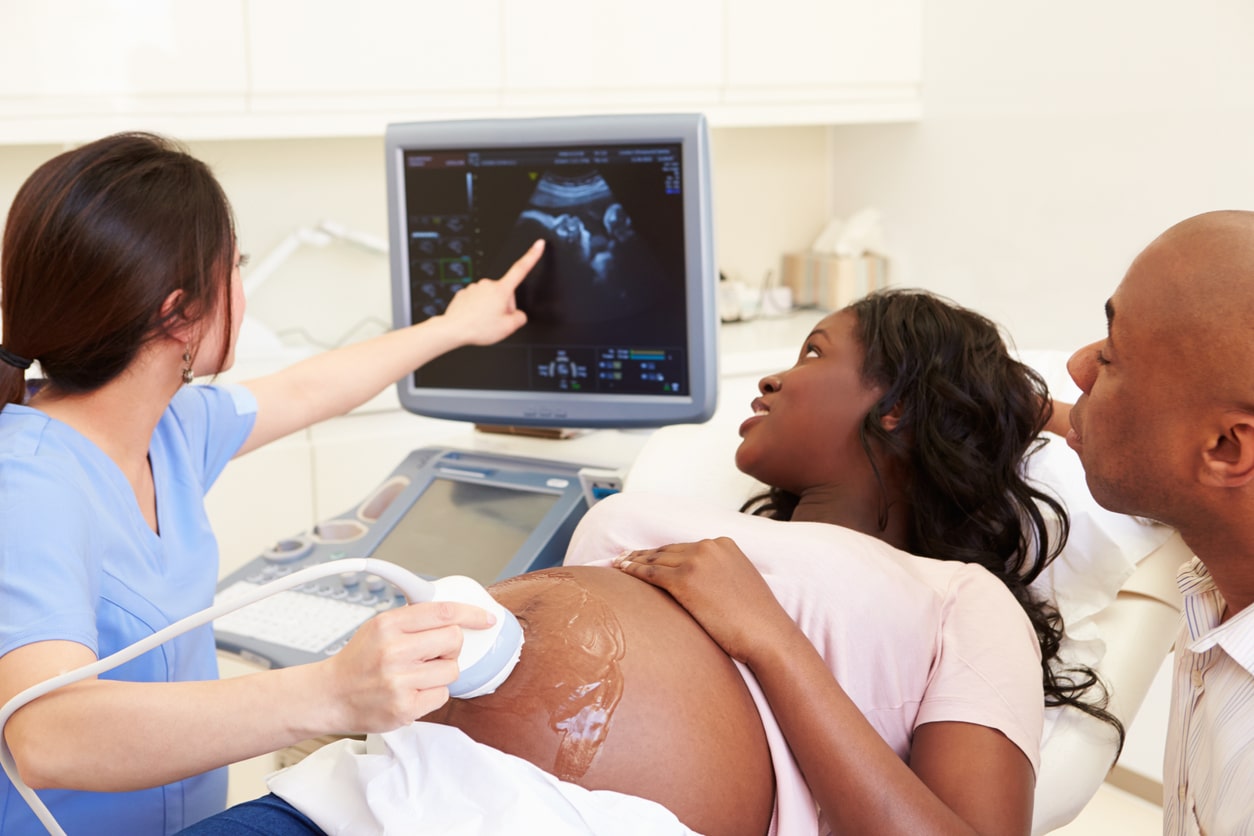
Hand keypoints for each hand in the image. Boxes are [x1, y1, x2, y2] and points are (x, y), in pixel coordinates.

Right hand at [320, 600, 497, 731]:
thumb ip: (413, 619)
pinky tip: (413, 691)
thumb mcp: (378, 626)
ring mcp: (399, 682)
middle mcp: (394, 651)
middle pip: (454, 640)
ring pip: (452, 670)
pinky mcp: (405, 708)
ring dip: (441, 672)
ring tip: (417, 674)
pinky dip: (433, 693)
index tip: (485, 618)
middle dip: (450, 646)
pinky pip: (442, 695)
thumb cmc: (358, 660)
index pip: (442, 612)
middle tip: (434, 652)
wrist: (330, 696)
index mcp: (388, 624)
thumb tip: (454, 613)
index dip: (471, 613)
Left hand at [442, 239, 544, 344]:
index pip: (521, 268)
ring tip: (484, 322)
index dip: (532, 255)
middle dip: (504, 305)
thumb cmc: (478, 328)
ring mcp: (475, 288)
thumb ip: (520, 318)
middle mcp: (487, 285)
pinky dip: (478, 309)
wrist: (454, 329)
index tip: (538, 244)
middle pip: (504, 293)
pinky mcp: (464, 293)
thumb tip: (519, 315)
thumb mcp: (508, 328)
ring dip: (490, 308)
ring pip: (490, 298)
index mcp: (501, 290)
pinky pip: (477, 301)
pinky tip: (475, 319)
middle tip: (497, 320)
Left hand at [614, 538, 796, 664]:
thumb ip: (721, 574)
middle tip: (624, 556)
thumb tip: (703, 584)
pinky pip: (651, 573)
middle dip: (644, 554)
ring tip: (618, 563)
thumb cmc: (756, 618)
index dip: (663, 552)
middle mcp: (709, 547)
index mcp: (724, 544)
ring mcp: (696, 562)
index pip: (685, 547)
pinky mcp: (684, 580)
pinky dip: (633, 571)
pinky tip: (621, 571)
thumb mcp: (741, 583)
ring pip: (656, 559)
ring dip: (634, 560)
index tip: (647, 554)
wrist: (766, 634)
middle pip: (668, 550)